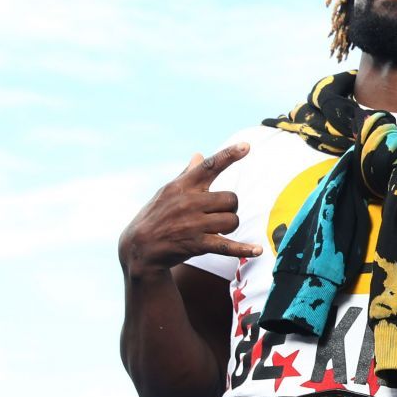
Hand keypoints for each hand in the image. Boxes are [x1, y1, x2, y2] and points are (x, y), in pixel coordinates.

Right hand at [118, 145, 263, 277]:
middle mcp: (188, 202)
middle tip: (218, 215)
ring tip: (216, 230)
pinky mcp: (196, 244)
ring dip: (229, 227)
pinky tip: (257, 250)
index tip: (246, 146)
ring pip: (232, 220)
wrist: (138, 247)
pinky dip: (243, 249)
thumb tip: (199, 155)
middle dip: (230, 208)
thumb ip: (187, 174)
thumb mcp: (167, 192)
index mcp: (183, 186)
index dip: (228, 155)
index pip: (209, 167)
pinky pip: (226, 245)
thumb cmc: (156, 215)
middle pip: (231, 199)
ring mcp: (192, 223)